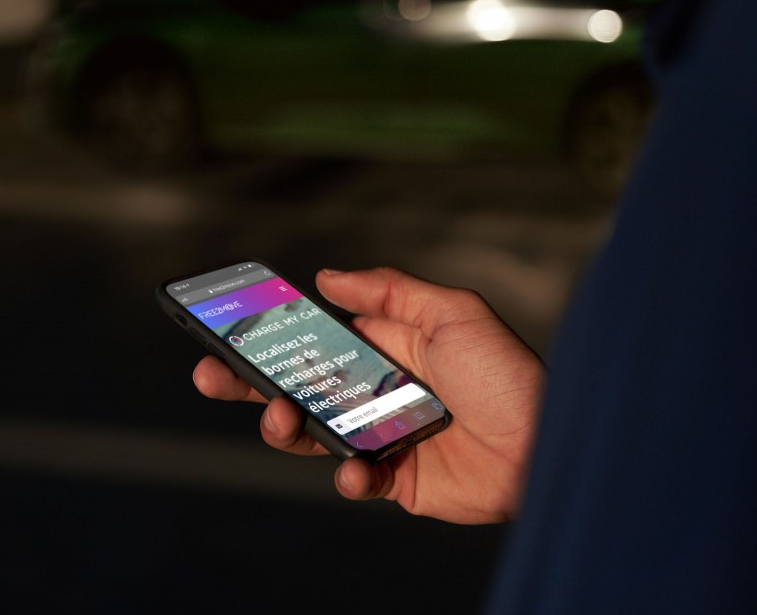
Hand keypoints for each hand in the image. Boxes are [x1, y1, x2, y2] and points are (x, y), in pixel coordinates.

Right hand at [192, 267, 544, 523]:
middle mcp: (380, 390)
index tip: (233, 325)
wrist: (544, 447)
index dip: (278, 334)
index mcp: (391, 347)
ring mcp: (384, 435)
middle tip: (211, 374)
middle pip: (302, 385)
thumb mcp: (453, 314)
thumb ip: (391, 292)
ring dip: (285, 426)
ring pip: (314, 432)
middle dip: (253, 380)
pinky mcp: (395, 479)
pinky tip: (357, 469)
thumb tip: (327, 277)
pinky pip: (354, 478)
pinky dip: (348, 476)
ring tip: (278, 416)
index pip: (321, 338)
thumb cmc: (504, 374)